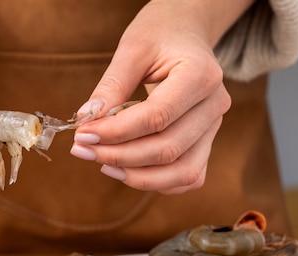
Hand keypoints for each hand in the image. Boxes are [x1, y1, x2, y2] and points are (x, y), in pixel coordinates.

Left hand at [70, 0, 252, 194]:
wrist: (186, 32)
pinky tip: (125, 170)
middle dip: (119, 156)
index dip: (116, 133)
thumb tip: (86, 121)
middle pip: (168, 149)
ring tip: (102, 164)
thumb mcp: (132, 49)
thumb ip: (111, 86)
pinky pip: (187, 177)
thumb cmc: (160, 35)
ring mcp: (214, 127)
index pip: (156, 118)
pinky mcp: (206, 143)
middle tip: (82, 150)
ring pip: (182, 172)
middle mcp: (215, 105)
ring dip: (137, 177)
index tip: (82, 134)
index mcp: (201, 76)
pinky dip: (156, 182)